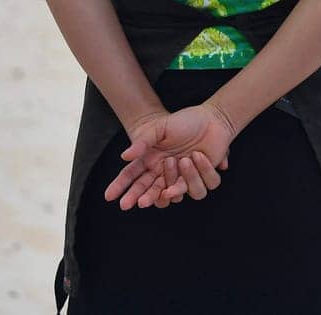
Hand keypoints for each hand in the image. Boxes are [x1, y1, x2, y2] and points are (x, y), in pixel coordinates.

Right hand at [104, 103, 235, 209]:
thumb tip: (124, 157)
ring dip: (176, 180)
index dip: (120, 186)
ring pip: (175, 194)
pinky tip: (196, 157)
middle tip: (137, 203)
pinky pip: (199, 188)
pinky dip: (198, 173)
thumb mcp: (160, 128)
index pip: (132, 177)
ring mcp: (183, 177)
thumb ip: (142, 142)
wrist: (211, 118)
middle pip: (149, 191)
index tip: (109, 196)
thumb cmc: (183, 122)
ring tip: (180, 160)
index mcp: (151, 161)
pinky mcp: (202, 178)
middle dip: (141, 197)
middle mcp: (165, 173)